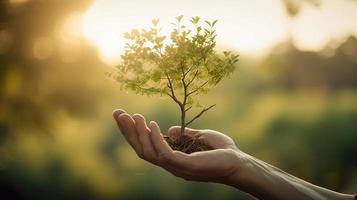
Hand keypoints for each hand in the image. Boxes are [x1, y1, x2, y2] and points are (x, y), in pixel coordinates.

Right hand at [112, 109, 245, 184]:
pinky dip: (155, 138)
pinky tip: (152, 124)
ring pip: (148, 152)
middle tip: (117, 113)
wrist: (239, 163)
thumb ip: (183, 135)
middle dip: (128, 132)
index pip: (146, 147)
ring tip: (133, 116)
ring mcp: (176, 166)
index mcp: (172, 159)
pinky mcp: (185, 165)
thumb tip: (169, 130)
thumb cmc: (222, 152)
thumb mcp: (199, 137)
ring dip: (138, 133)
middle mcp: (170, 165)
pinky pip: (163, 153)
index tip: (125, 116)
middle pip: (141, 150)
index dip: (133, 133)